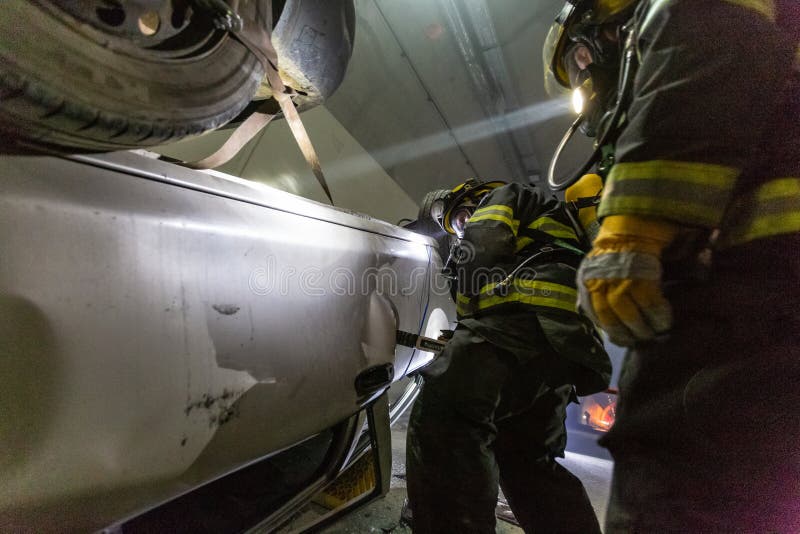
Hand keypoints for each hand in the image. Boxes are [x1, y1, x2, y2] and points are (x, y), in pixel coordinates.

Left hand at [577, 215, 676, 346]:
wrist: (630, 228)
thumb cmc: (611, 252)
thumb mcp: (591, 270)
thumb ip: (588, 290)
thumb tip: (581, 310)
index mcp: (587, 282)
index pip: (594, 314)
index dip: (609, 330)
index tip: (620, 339)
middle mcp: (601, 284)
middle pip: (613, 318)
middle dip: (626, 333)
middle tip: (639, 340)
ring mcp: (621, 281)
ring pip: (631, 315)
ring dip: (643, 328)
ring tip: (653, 334)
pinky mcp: (642, 277)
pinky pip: (651, 304)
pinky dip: (658, 316)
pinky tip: (664, 321)